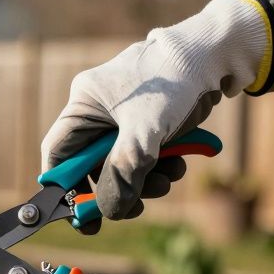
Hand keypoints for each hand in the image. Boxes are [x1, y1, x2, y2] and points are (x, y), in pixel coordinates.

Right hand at [41, 0, 268, 221]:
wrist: (214, 55)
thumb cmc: (173, 82)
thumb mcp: (144, 135)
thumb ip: (123, 175)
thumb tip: (109, 210)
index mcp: (84, 104)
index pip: (59, 155)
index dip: (66, 189)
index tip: (83, 218)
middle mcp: (99, 110)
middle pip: (94, 165)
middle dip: (119, 187)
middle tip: (137, 207)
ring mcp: (124, 116)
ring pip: (124, 164)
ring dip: (146, 180)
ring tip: (170, 178)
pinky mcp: (148, 120)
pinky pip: (145, 155)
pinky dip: (161, 166)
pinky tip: (180, 163)